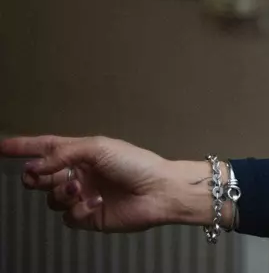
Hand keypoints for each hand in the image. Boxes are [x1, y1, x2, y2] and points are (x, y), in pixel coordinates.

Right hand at [1, 135, 212, 231]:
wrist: (157, 191)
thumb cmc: (134, 163)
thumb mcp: (97, 148)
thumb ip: (63, 154)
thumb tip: (35, 165)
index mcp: (81, 153)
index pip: (46, 148)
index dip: (24, 147)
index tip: (2, 147)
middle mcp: (79, 173)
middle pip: (41, 176)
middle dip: (36, 177)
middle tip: (39, 175)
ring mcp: (82, 195)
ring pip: (51, 199)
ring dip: (61, 193)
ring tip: (78, 188)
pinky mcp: (87, 216)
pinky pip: (67, 216)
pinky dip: (77, 209)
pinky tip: (95, 202)